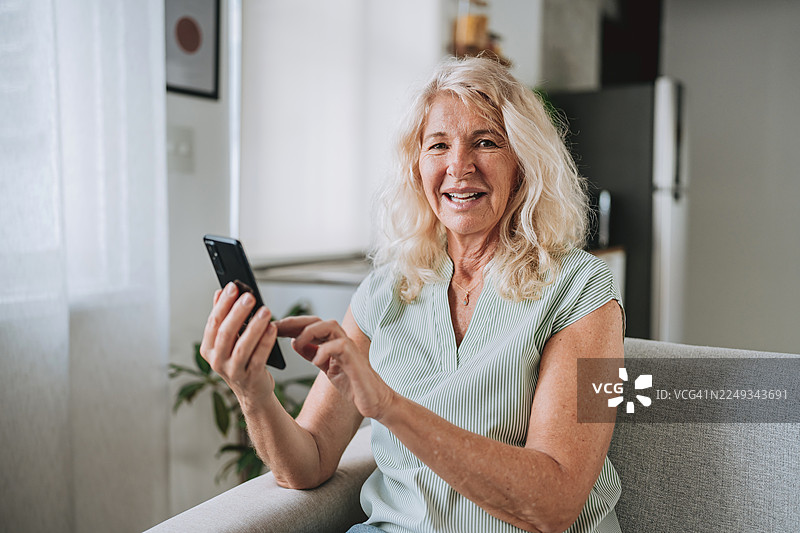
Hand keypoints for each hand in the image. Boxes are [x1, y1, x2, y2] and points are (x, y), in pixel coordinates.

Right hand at [199, 282, 277, 406]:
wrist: (253, 391)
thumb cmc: (241, 360)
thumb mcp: (228, 340)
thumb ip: (224, 317)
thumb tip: (221, 291)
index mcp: (209, 349)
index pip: (213, 323)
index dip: (223, 304)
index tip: (232, 286)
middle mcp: (217, 361)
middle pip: (226, 333)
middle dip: (237, 312)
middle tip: (249, 296)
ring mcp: (233, 371)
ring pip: (242, 346)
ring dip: (254, 326)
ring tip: (265, 310)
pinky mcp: (251, 378)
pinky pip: (259, 358)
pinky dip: (266, 342)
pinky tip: (272, 328)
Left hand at [275, 316, 394, 419]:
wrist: (374, 400)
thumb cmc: (353, 383)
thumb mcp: (327, 367)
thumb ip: (314, 353)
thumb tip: (295, 342)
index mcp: (333, 341)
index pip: (310, 325)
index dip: (291, 325)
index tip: (272, 327)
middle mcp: (341, 340)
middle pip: (317, 320)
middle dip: (295, 322)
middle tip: (276, 328)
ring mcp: (350, 348)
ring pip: (329, 326)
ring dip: (309, 332)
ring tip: (297, 343)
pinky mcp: (355, 360)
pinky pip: (339, 346)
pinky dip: (324, 350)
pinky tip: (315, 360)